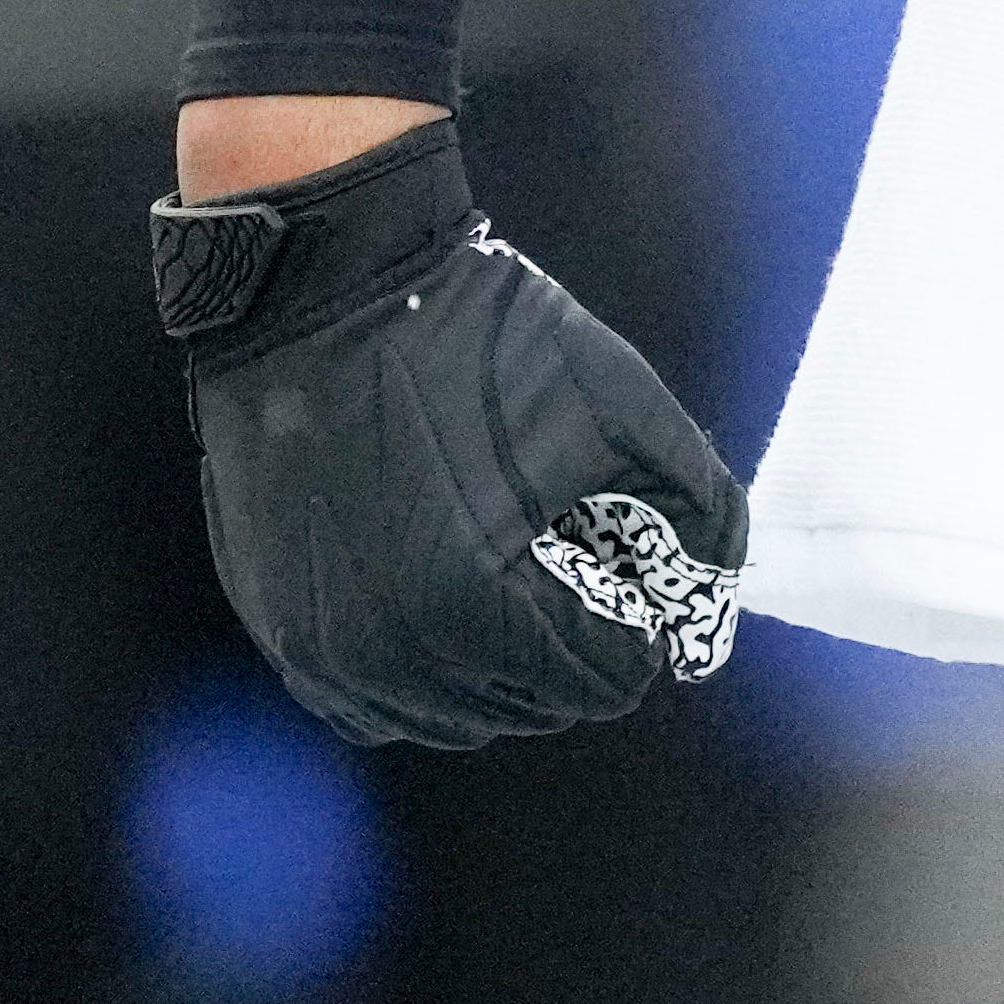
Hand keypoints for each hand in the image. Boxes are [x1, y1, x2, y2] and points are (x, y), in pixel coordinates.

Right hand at [152, 116, 754, 749]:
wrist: (319, 288)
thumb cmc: (473, 336)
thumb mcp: (619, 398)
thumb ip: (699, 502)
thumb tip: (720, 591)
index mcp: (476, 609)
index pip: (605, 680)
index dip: (634, 622)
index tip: (624, 562)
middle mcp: (392, 656)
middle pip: (535, 704)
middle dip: (571, 639)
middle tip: (568, 556)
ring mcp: (325, 651)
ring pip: (457, 715)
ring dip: (502, 665)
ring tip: (509, 570)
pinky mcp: (283, 632)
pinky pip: (374, 704)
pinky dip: (423, 675)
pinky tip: (445, 604)